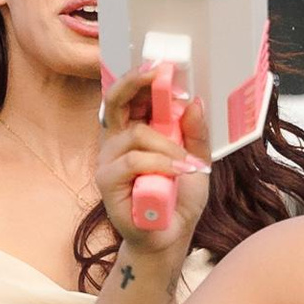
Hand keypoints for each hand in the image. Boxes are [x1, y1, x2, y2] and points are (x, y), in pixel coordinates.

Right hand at [96, 69, 211, 260]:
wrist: (171, 236)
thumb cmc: (178, 197)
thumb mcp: (196, 159)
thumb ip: (195, 132)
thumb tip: (194, 102)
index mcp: (134, 131)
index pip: (131, 96)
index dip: (143, 78)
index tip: (163, 67)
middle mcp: (117, 141)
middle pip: (115, 100)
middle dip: (136, 82)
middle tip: (158, 74)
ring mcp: (108, 160)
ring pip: (136, 134)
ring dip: (168, 145)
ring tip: (187, 164)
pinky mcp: (107, 181)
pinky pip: (133, 160)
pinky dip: (159, 164)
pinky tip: (176, 173)